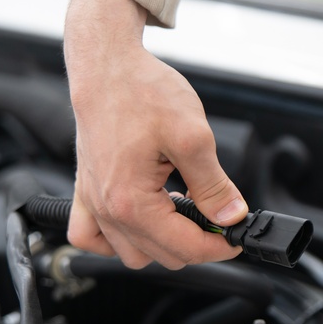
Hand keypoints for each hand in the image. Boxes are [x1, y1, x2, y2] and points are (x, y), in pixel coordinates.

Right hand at [64, 0, 247, 269]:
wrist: (107, 67)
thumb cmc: (141, 92)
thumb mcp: (194, 137)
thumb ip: (214, 185)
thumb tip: (231, 216)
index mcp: (132, 201)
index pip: (186, 248)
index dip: (220, 246)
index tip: (236, 236)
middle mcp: (108, 209)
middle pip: (163, 256)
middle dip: (196, 242)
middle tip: (216, 215)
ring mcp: (93, 203)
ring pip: (132, 255)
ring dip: (162, 244)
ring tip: (181, 212)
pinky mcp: (85, 193)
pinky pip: (91, 239)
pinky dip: (116, 241)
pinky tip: (139, 223)